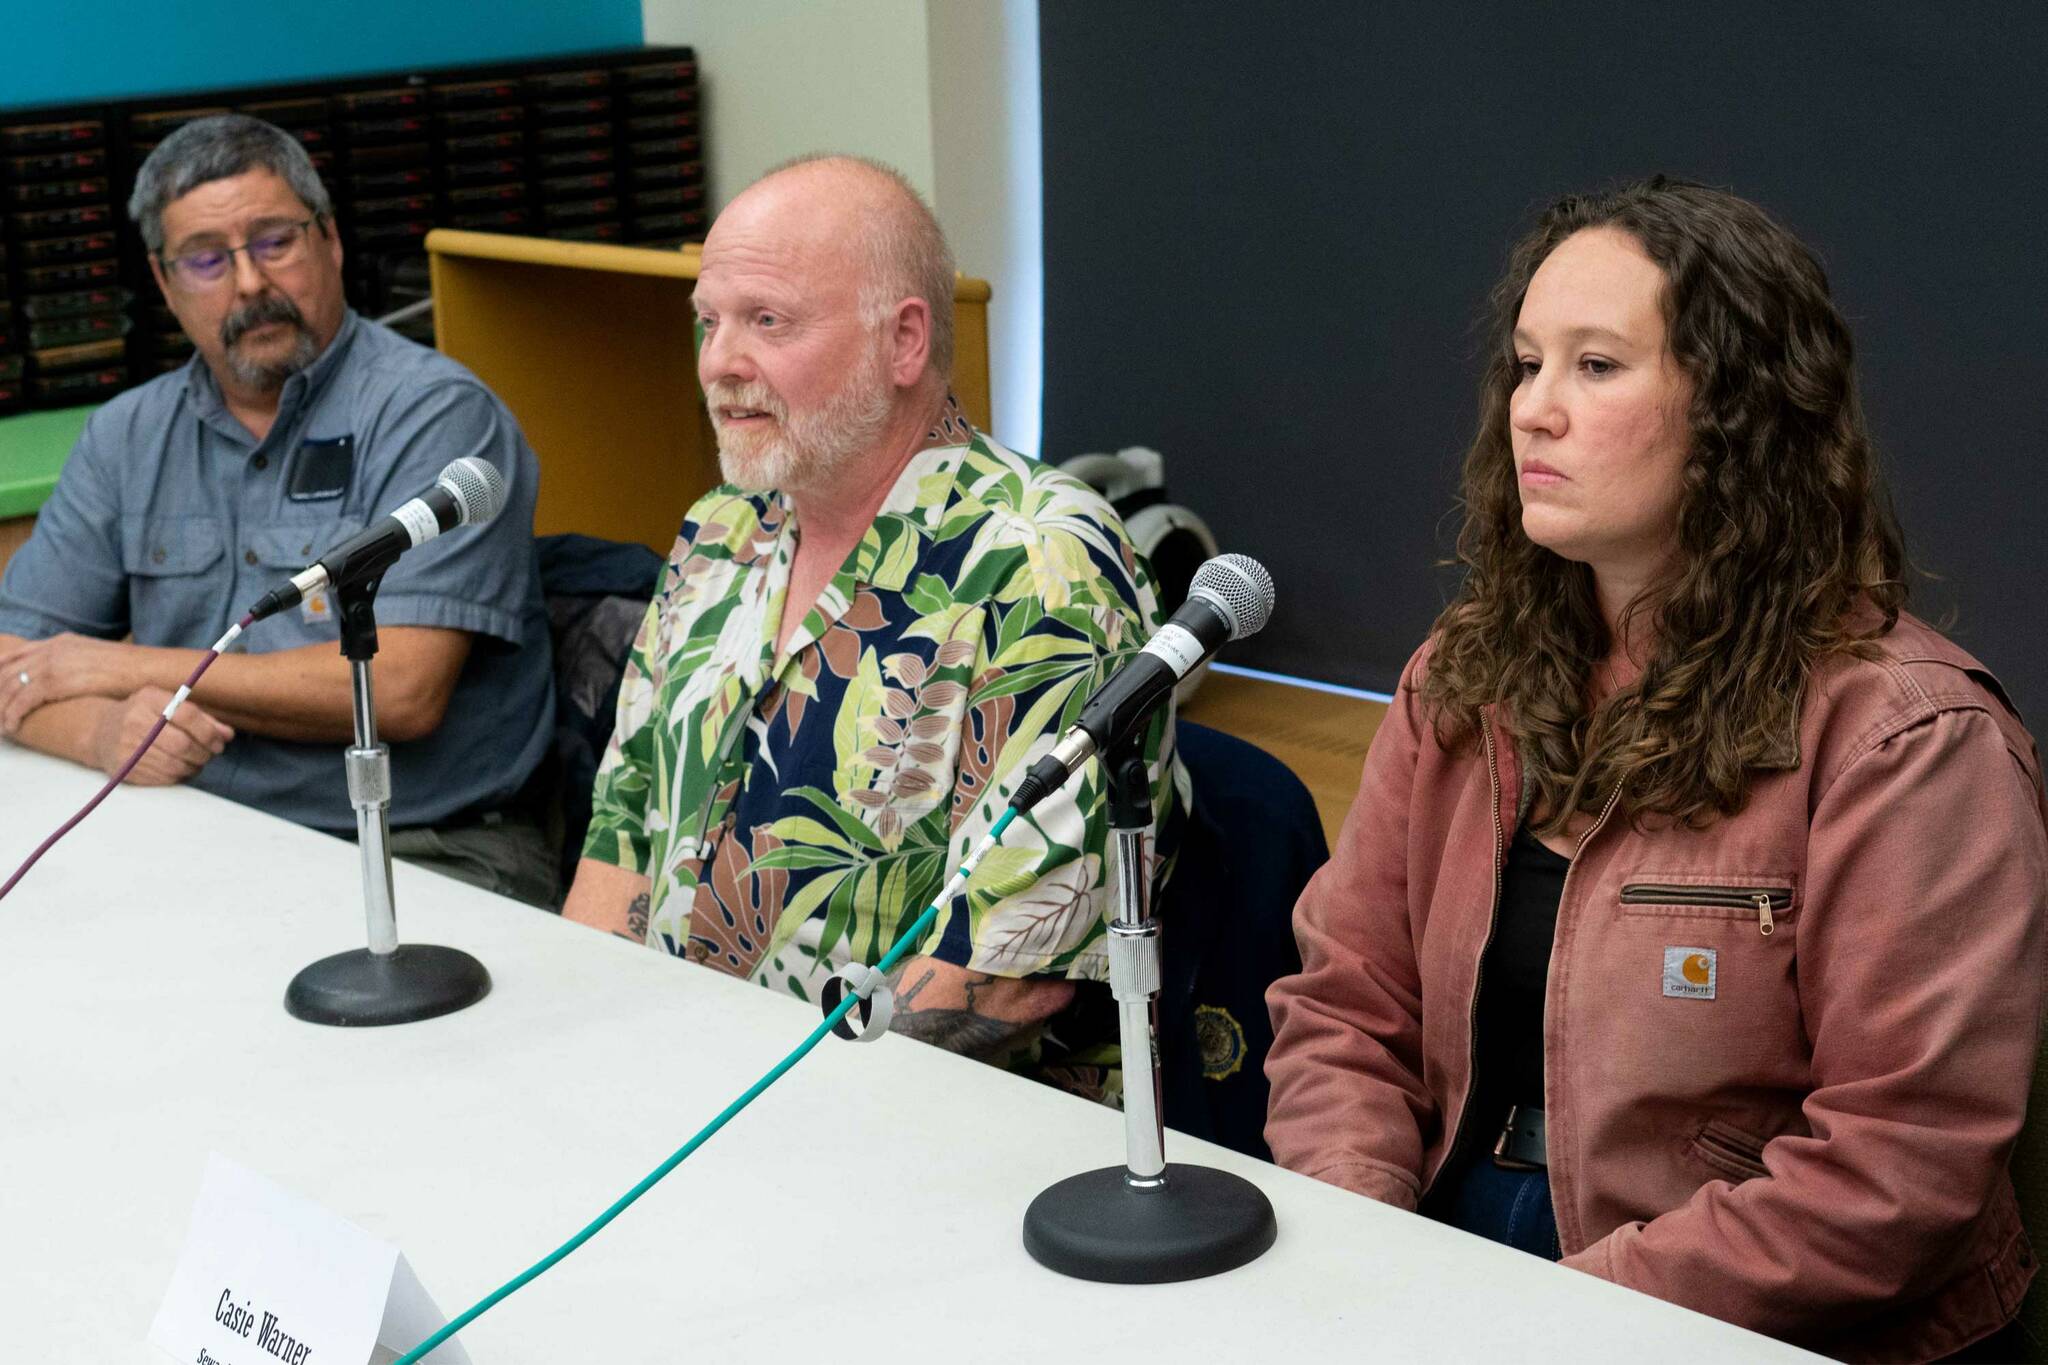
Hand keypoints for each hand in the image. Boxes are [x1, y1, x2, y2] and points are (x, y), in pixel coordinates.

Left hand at [0, 633, 142, 734]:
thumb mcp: (99, 659)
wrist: (145, 669)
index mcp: (61, 642)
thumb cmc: (131, 670)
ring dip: (1, 708)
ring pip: (9, 687)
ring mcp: (51, 664)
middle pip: (7, 671)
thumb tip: (74, 680)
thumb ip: (78, 664)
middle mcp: (51, 650)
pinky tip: (11, 726)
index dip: (0, 670)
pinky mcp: (54, 682)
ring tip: (2, 725)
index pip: (18, 654)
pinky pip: (21, 701)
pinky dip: (11, 715)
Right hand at [89, 686, 234, 786]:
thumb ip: (201, 718)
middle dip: (204, 753)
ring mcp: (127, 746)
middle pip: (182, 744)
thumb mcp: (169, 706)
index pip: (187, 715)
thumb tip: (228, 735)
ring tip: (197, 762)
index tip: (219, 742)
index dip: (209, 732)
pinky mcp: (124, 768)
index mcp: (149, 699)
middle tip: (210, 755)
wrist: (100, 731)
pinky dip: (179, 776)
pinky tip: (180, 769)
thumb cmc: (145, 716)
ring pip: (174, 765)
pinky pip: (162, 778)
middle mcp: (134, 720)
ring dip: (194, 767)